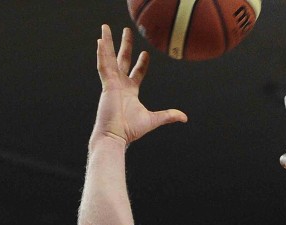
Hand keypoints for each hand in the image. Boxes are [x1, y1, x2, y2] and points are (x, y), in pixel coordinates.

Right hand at [92, 25, 186, 145]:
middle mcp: (120, 85)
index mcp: (130, 92)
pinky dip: (101, 53)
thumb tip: (184, 118)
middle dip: (125, 46)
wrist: (116, 135)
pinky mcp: (106, 84)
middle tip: (127, 31)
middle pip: (123, 60)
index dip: (142, 63)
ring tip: (106, 28)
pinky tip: (101, 41)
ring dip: (109, 43)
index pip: (136, 73)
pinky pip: (103, 65)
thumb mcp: (154, 119)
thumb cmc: (131, 130)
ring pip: (110, 58)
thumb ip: (168, 116)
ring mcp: (112, 83)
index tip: (145, 53)